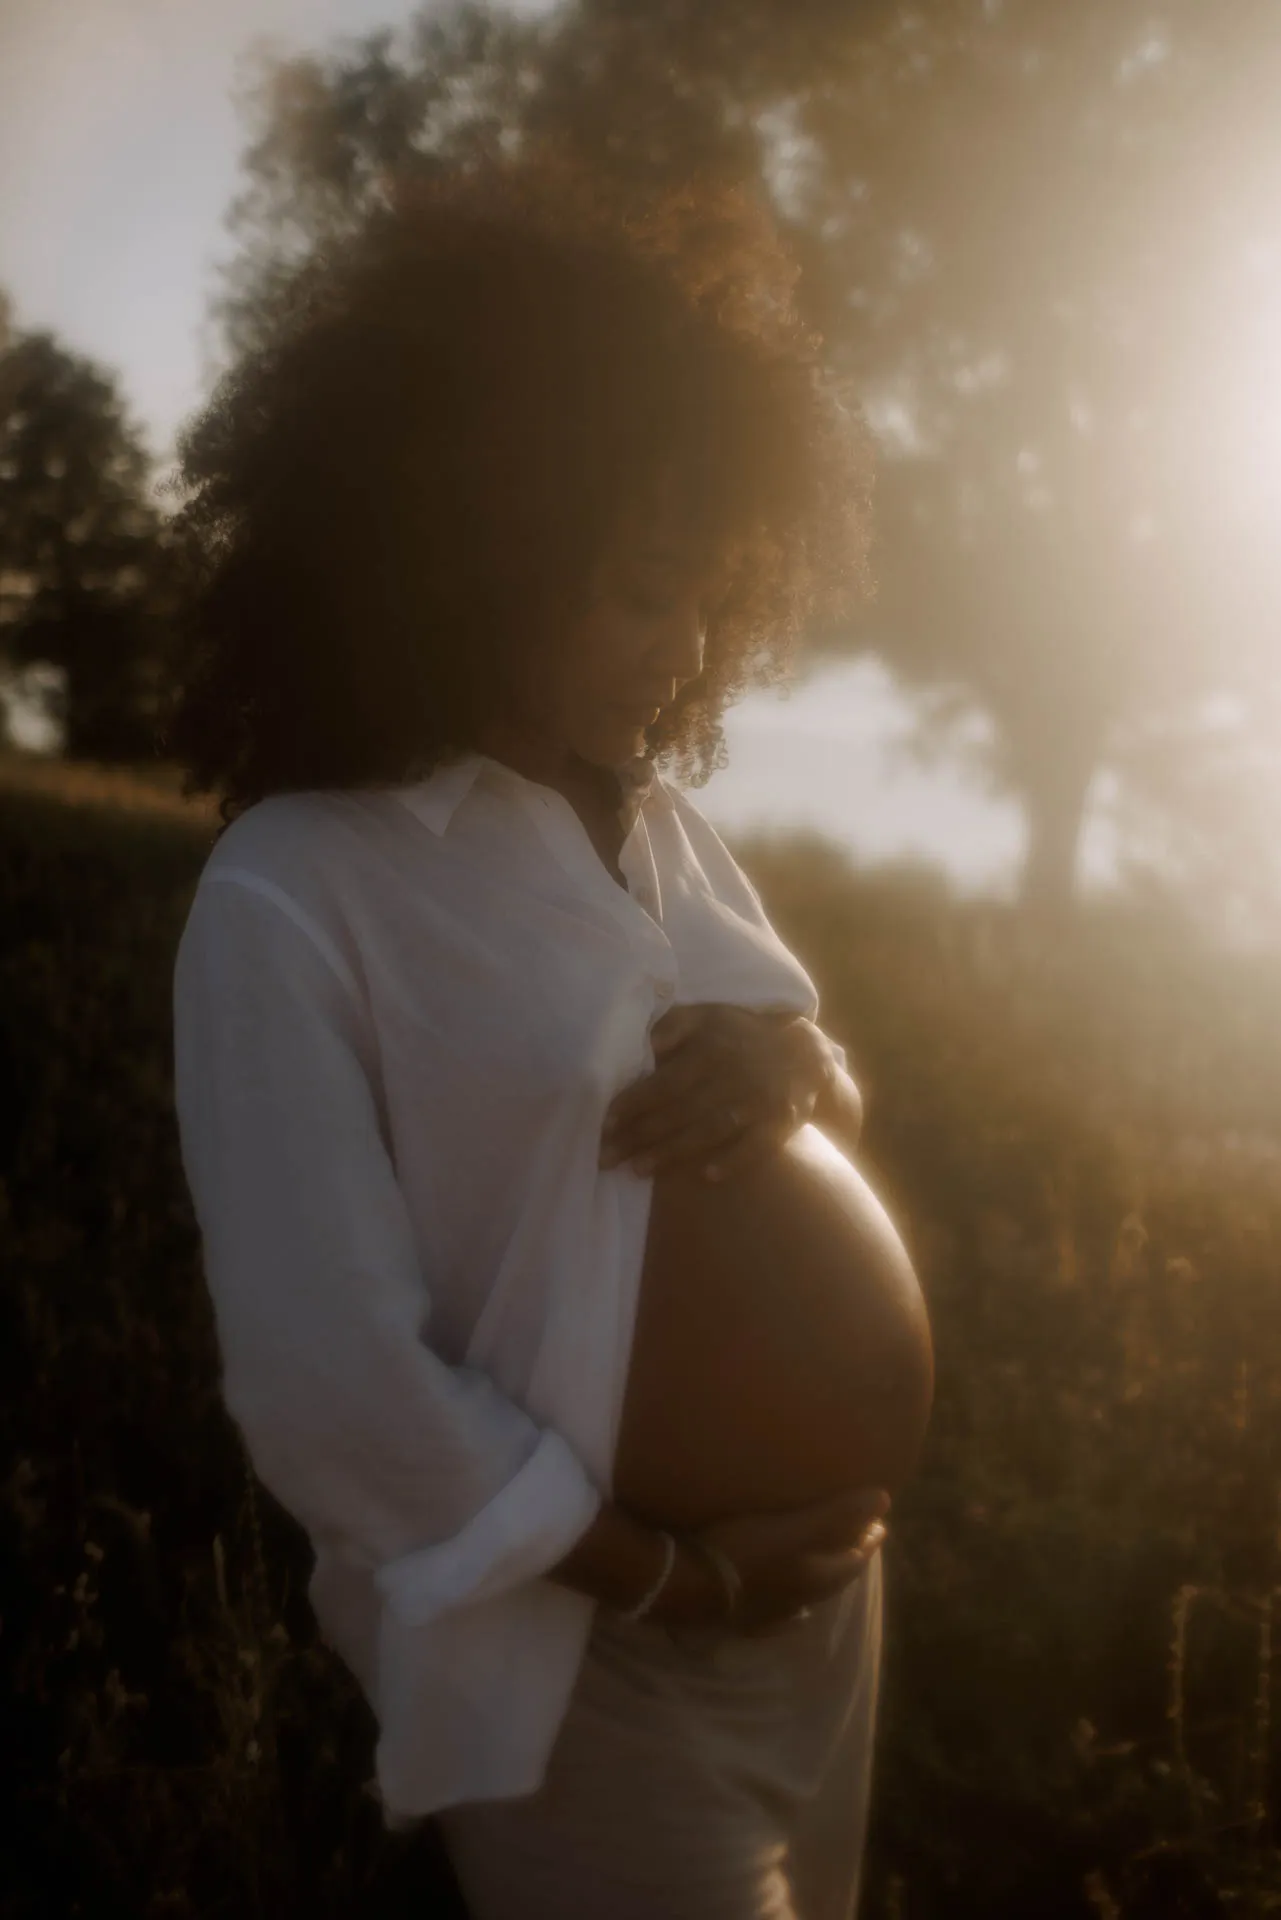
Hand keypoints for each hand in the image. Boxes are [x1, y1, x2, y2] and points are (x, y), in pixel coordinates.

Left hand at [599, 1004, 841, 1183]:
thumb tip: (641, 1044)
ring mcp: (760, 1100)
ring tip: (637, 1170)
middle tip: (605, 1157)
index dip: (633, 1103)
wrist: (806, 1055)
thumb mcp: (708, 1017)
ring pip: (711, 1129)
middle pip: (680, 1110)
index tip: (605, 1124)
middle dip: (640, 1135)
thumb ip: (673, 1025)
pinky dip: (733, 1161)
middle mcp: (734, 1074)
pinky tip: (706, 1177)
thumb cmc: (741, 1036)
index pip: (665, 1080)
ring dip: (673, 1152)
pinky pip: (757, 1145)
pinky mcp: (782, 1122)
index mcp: (711, 1047)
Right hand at [656, 1487, 890, 1635]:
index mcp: (816, 1577)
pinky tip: (794, 1614)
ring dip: (821, 1584)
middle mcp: (800, 1600)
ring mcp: (770, 1615)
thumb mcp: (796, 1527)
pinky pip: (777, 1620)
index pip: (853, 1559)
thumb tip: (884, 1498)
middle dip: (848, 1558)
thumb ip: (840, 1515)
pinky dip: (791, 1614)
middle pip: (833, 1580)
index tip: (880, 1525)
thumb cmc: (742, 1548)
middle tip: (858, 1541)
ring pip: (808, 1601)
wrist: (687, 1584)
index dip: (868, 1541)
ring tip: (827, 1571)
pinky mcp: (741, 1621)